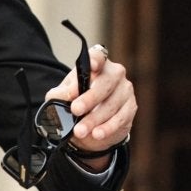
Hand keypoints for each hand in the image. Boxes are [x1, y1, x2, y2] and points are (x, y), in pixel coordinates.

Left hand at [43, 44, 135, 167]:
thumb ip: (60, 94)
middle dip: (90, 98)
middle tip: (75, 110)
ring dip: (94, 119)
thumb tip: (64, 95)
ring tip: (80, 131)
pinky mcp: (130, 108)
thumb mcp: (63, 97)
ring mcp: (125, 90)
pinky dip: (107, 128)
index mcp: (97, 65)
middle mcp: (115, 73)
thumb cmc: (77, 102)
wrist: (91, 125)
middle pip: (106, 83)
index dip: (96, 59)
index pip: (98, 55)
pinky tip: (97, 134)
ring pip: (112, 104)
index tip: (91, 66)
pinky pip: (120, 118)